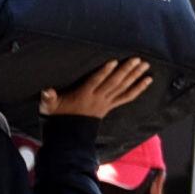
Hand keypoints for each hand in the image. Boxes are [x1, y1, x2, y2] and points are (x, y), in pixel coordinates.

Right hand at [39, 58, 155, 123]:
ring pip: (122, 88)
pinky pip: (127, 97)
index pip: (95, 82)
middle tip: (137, 59)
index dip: (104, 72)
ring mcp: (106, 103)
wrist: (69, 134)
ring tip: (145, 65)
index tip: (113, 62)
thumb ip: (48, 98)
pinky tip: (147, 80)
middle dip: (125, 71)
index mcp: (83, 96)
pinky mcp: (111, 106)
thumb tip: (46, 91)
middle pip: (113, 83)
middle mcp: (97, 99)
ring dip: (134, 76)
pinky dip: (138, 89)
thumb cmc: (58, 116)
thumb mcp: (49, 107)